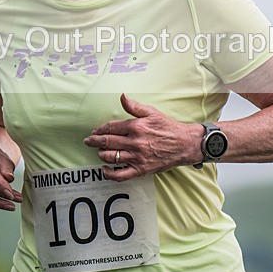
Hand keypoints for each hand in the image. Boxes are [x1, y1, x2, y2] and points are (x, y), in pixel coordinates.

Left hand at [83, 94, 201, 180]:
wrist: (184, 144)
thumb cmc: (168, 127)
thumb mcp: (152, 112)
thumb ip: (134, 106)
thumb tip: (122, 96)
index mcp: (136, 127)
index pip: (110, 127)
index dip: (99, 129)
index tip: (95, 131)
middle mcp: (134, 142)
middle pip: (106, 142)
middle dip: (93, 141)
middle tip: (88, 141)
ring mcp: (137, 157)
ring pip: (110, 157)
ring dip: (101, 154)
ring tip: (99, 152)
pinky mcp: (141, 169)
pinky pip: (120, 175)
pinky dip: (109, 173)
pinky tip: (105, 169)